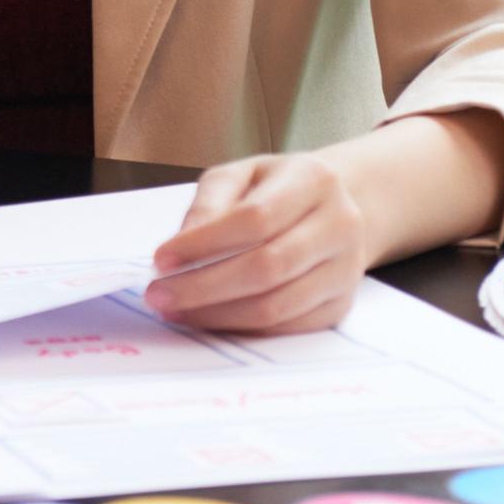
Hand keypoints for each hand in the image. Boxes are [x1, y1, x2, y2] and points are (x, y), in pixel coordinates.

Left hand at [147, 151, 368, 333]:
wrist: (337, 208)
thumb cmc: (276, 188)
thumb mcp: (240, 175)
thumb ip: (210, 204)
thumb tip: (182, 246)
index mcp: (313, 180)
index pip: (255, 218)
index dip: (204, 243)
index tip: (160, 259)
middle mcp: (340, 225)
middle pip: (267, 267)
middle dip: (204, 286)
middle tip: (158, 296)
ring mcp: (345, 269)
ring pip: (277, 305)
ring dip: (218, 315)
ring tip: (176, 311)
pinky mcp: (341, 305)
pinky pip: (287, 326)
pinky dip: (243, 327)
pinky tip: (209, 320)